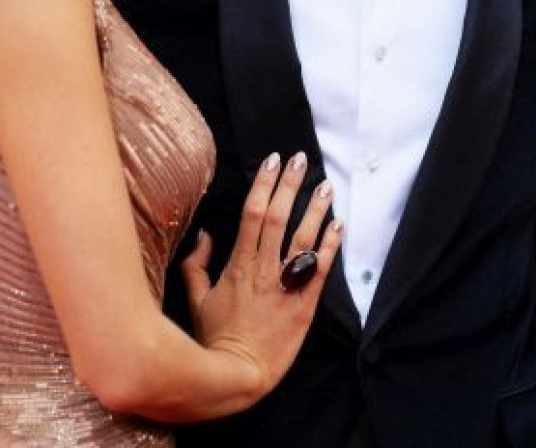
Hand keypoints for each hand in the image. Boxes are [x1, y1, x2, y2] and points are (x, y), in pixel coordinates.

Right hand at [180, 151, 341, 400]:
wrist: (239, 376)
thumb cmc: (214, 338)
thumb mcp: (196, 299)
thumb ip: (195, 264)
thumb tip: (204, 235)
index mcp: (237, 265)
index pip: (252, 214)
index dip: (263, 185)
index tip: (271, 162)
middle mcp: (263, 270)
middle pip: (279, 218)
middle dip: (289, 185)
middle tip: (300, 159)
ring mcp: (285, 288)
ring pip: (302, 239)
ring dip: (316, 210)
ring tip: (326, 186)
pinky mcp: (304, 306)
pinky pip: (319, 270)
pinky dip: (329, 246)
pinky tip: (339, 226)